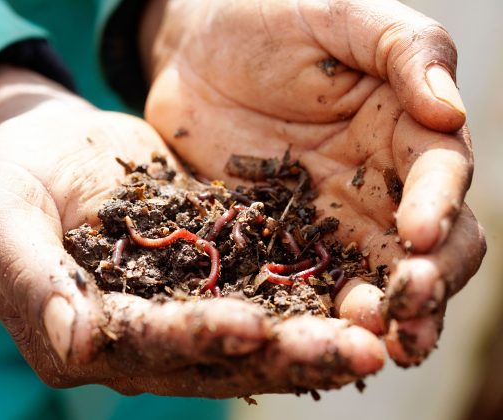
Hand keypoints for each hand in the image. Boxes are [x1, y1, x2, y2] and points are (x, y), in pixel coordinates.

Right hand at [0, 65, 382, 396]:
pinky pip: (263, 286)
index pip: (146, 347)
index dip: (195, 338)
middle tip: (352, 352)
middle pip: (216, 357)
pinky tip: (355, 291)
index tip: (248, 327)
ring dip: (311, 337)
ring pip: (253, 333)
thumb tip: (74, 343)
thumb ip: (35, 283)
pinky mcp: (213, 269)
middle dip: (283, 356)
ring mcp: (182, 306)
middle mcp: (144, 337)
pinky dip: (306, 294)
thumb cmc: (11, 181)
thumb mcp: (2, 223)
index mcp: (85, 336)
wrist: (50, 145)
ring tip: (371, 335)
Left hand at [144, 0, 485, 364]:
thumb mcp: (340, 15)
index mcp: (404, 131)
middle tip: (406, 309)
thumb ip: (405, 50)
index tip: (418, 235)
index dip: (440, 209)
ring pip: (370, 279)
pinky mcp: (279, 241)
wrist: (195, 51)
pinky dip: (314, 313)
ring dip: (379, 317)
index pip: (443, 178)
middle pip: (422, 248)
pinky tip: (311, 339)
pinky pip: (304, 283)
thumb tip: (450, 114)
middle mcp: (377, 186)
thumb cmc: (269, 19)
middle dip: (424, 283)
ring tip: (371, 345)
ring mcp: (328, 220)